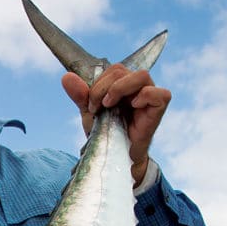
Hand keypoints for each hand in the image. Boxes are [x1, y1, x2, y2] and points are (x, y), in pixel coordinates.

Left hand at [61, 66, 170, 185]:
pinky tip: (132, 107)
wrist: (114, 156)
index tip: (91, 105)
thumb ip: (80, 95)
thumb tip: (66, 77)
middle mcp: (138, 86)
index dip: (98, 83)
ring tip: (109, 105)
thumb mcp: (90, 113)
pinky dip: (145, 96)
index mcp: (123, 83)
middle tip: (96, 108)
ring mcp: (151, 95)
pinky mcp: (159, 108)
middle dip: (102, 88)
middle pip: (122, 70)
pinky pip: (160, 94)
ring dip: (120, 88)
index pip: (113, 69)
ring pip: (141, 75)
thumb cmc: (106, 133)